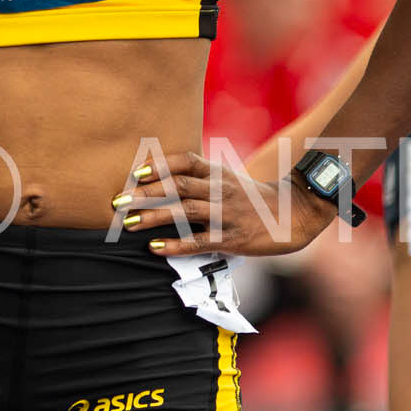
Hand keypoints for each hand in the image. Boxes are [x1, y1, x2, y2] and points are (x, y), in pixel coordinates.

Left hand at [112, 150, 332, 257]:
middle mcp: (220, 190)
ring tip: (128, 224)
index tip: (134, 174)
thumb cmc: (251, 198)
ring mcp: (226, 214)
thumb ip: (200, 178)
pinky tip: (155, 248)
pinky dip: (175, 245)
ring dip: (153, 217)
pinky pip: (199, 241)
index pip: (186, 162)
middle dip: (146, 193)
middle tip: (118, 201)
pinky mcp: (231, 238)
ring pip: (185, 213)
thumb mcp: (228, 179)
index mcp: (218, 173)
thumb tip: (161, 180)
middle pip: (178, 186)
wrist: (292, 215)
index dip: (159, 166)